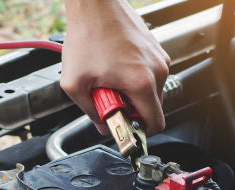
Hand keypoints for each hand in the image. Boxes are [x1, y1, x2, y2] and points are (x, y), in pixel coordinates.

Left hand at [61, 0, 169, 134]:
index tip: (123, 127)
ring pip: (150, 91)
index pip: (155, 124)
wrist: (95, 4)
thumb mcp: (74, 83)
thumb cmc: (86, 35)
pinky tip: (114, 67)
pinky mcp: (156, 49)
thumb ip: (89, 111)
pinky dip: (133, 77)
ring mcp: (159, 58)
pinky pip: (149, 74)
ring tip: (109, 79)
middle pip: (152, 109)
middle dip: (130, 110)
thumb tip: (101, 124)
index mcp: (142, 82)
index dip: (138, 132)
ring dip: (131, 93)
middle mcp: (157, 70)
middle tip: (108, 98)